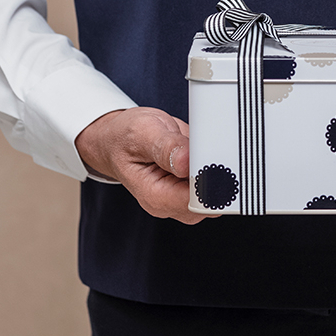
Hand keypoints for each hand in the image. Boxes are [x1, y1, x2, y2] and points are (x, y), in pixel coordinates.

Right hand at [75, 107, 210, 224]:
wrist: (117, 140)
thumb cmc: (124, 138)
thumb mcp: (142, 132)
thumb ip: (165, 147)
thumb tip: (187, 160)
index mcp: (157, 197)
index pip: (198, 201)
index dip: (211, 180)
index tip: (212, 156)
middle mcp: (171, 203)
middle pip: (212, 200)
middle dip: (218, 174)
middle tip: (208, 145)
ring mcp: (182, 197)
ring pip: (217, 191)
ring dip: (217, 166)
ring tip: (198, 144)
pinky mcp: (190, 187)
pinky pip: (214, 180)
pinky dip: (214, 163)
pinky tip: (201, 148)